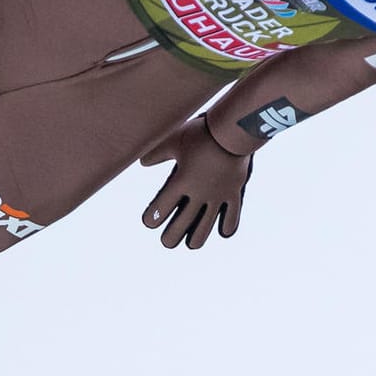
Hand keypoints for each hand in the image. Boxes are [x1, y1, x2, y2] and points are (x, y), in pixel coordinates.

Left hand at [138, 116, 253, 248]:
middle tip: (166, 242)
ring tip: (191, 245)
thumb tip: (141, 163)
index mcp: (180, 182)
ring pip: (206, 226)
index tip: (149, 222)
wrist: (232, 130)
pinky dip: (227, 226)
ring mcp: (217, 196)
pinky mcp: (233, 193)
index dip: (151, 218)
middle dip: (171, 236)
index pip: (160, 209)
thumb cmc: (200, 133)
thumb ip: (155, 153)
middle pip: (181, 225)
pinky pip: (232, 216)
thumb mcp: (173, 140)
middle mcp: (198, 194)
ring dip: (197, 238)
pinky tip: (223, 232)